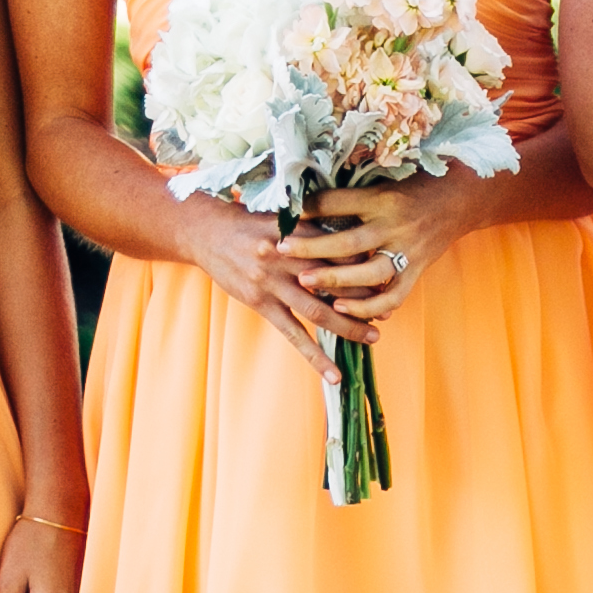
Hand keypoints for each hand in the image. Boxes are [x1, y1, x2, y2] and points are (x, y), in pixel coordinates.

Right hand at [177, 196, 371, 370]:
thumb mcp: (282, 216)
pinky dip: (315, 357)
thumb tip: (353, 239)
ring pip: (319, 310)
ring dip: (350, 327)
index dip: (366, 266)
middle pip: (335, 281)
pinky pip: (294, 335)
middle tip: (389, 311)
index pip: (342, 250)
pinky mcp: (260, 303)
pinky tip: (334, 376)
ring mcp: (272, 282)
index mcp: (297, 231)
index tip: (387, 277)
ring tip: (373, 339)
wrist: (204, 232)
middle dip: (365, 299)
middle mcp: (287, 256)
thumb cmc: (249, 224)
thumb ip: (314, 228)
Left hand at [276, 173, 496, 326]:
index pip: (338, 202)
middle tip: (281, 249)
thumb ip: (349, 195)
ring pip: (369, 272)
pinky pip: (393, 296)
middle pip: (349, 240)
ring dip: (336, 280)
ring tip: (306, 282)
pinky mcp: (417, 271)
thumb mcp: (381, 182)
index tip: (282, 213)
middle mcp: (394, 226)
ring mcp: (407, 251)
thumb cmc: (413, 187)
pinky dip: (369, 307)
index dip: (308, 207)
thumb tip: (305, 201)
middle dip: (313, 247)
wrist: (460, 199)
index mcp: (382, 198)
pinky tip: (344, 308)